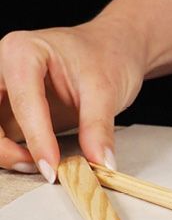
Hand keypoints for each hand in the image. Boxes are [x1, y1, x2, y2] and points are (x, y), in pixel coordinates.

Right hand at [0, 18, 146, 181]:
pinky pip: (1, 135)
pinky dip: (13, 153)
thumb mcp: (107, 92)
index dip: (36, 138)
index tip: (52, 168)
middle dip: (4, 148)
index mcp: (23, 52)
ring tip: (42, 166)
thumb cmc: (107, 59)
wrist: (113, 51)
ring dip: (6, 153)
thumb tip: (100, 163)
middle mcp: (4, 67)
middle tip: (42, 168)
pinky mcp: (10, 109)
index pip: (23, 100)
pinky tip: (37, 162)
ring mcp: (4, 89)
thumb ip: (98, 128)